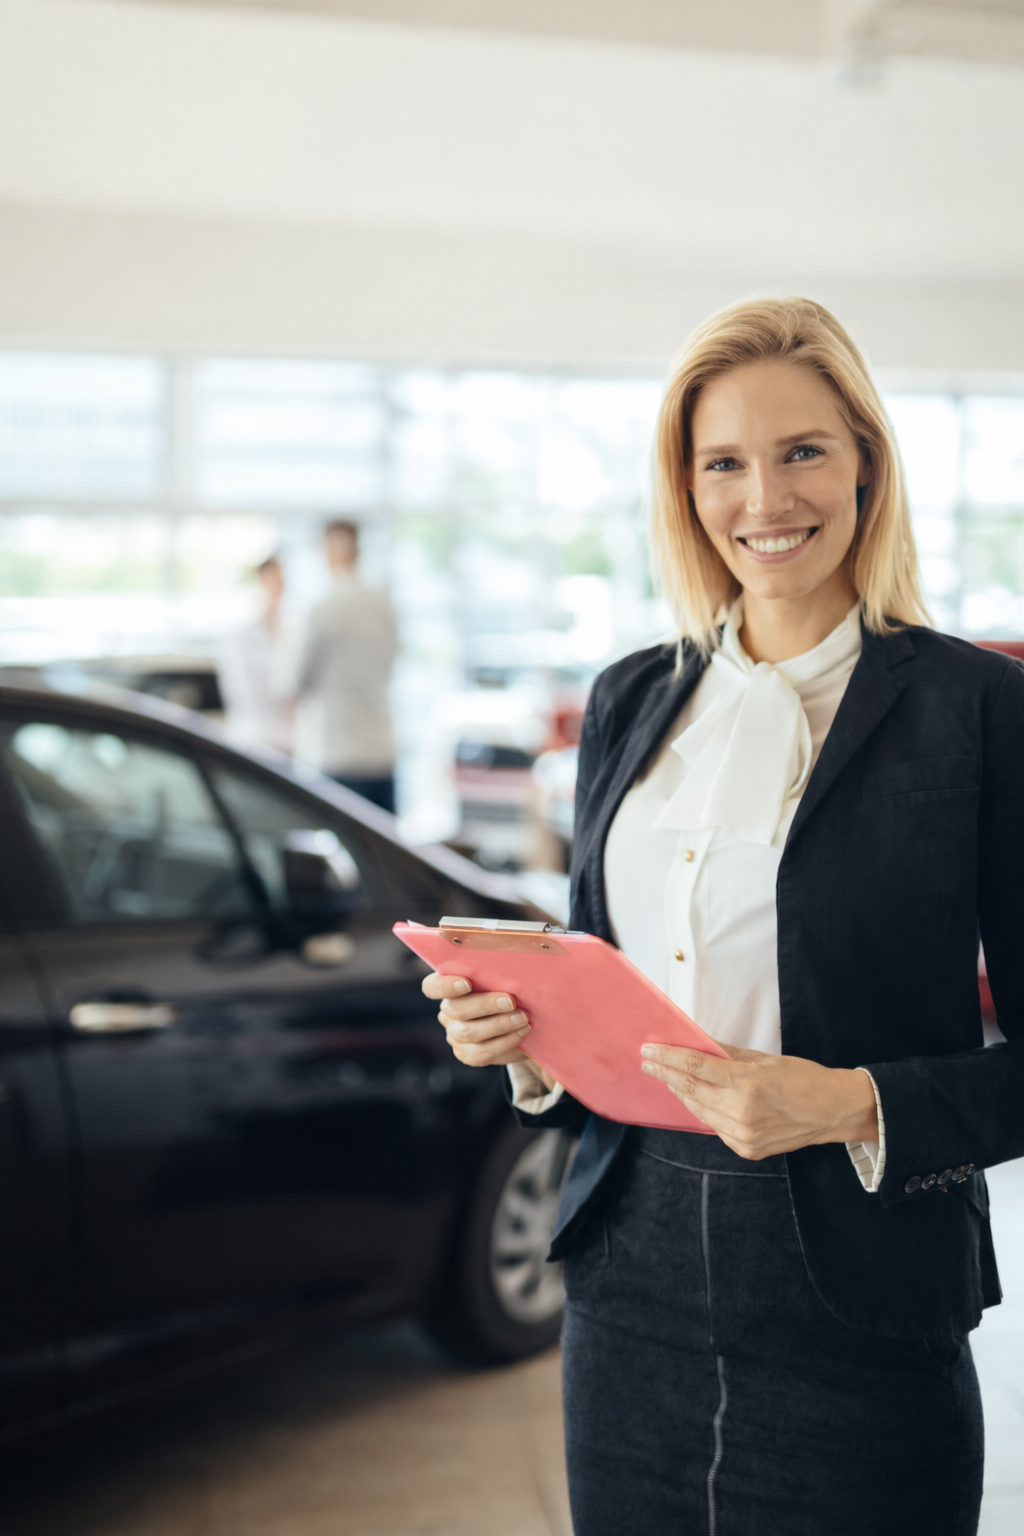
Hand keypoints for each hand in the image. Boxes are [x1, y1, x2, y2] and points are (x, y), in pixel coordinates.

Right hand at [421, 973, 556, 1088]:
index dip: (444, 985)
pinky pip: (481, 1054)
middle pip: (455, 1010)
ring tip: (523, 1018)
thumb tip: (523, 950)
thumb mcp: (505, 974)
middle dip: (485, 1005)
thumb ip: (501, 966)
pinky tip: (522, 1033)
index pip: (431, 986)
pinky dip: (505, 1044)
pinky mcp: (468, 1054)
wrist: (522, 1017)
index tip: (466, 983)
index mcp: (449, 986)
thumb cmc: (510, 987)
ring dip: (499, 1025)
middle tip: (511, 1000)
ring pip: (469, 1034)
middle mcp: (448, 1012)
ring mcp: (456, 1035)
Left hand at [639, 1041, 878, 1159]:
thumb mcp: (764, 1059)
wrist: (832, 1111)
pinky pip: (714, 1127)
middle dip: (666, 1074)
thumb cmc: (803, 1079)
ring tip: (667, 1078)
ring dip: (680, 1093)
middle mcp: (743, 1111)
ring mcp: (743, 1135)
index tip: (648, 1050)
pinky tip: (694, 1098)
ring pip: (699, 1110)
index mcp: (748, 1083)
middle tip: (648, 1061)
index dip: (668, 1058)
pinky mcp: (746, 1149)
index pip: (696, 1067)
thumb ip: (727, 1055)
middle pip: (691, 1089)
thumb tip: (698, 1044)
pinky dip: (702, 1111)